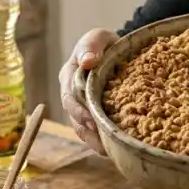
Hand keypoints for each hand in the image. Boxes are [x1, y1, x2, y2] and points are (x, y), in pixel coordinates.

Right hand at [58, 28, 118, 154]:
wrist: (119, 52)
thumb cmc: (106, 44)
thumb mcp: (99, 37)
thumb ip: (91, 45)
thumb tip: (87, 62)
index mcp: (69, 75)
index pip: (69, 96)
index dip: (79, 109)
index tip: (92, 118)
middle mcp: (71, 94)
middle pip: (74, 117)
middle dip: (87, 129)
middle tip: (102, 140)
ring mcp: (80, 107)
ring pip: (82, 129)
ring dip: (94, 140)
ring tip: (109, 150)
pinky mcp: (92, 117)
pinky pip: (93, 133)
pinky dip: (101, 142)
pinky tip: (113, 150)